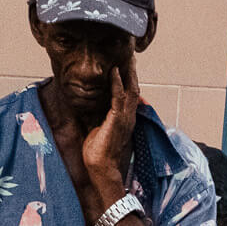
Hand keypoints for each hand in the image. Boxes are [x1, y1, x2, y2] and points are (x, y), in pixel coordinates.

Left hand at [82, 57, 141, 198]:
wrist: (101, 168)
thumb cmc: (98, 153)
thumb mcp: (98, 129)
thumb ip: (99, 116)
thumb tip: (91, 106)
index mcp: (125, 120)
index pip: (130, 96)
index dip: (129, 81)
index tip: (125, 67)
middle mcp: (128, 117)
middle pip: (134, 89)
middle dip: (132, 73)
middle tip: (130, 57)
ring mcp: (125, 118)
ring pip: (130, 89)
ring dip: (127, 73)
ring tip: (124, 58)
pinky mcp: (116, 120)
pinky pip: (118, 96)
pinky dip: (116, 82)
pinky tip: (113, 71)